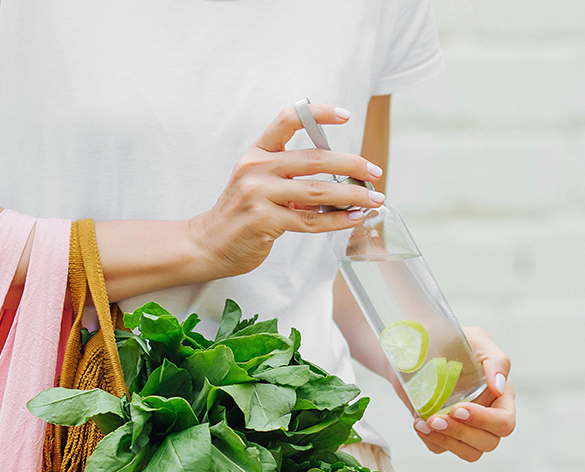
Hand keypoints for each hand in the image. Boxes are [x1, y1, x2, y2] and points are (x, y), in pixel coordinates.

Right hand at [187, 103, 384, 278]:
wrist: (210, 243)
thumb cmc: (242, 213)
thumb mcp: (260, 182)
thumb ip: (292, 175)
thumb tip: (342, 178)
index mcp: (257, 152)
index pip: (288, 119)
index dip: (319, 113)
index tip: (346, 115)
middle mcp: (256, 168)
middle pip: (314, 159)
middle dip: (351, 165)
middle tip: (375, 172)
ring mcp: (258, 194)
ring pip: (317, 191)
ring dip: (352, 195)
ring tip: (374, 199)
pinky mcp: (263, 220)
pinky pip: (310, 219)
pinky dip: (336, 220)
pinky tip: (353, 218)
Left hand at [392, 327, 515, 461]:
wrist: (417, 346)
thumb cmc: (452, 339)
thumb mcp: (476, 340)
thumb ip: (496, 360)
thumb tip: (499, 388)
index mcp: (501, 396)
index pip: (504, 422)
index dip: (484, 421)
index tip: (458, 408)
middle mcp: (487, 415)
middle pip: (489, 442)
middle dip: (461, 432)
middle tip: (435, 418)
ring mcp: (466, 427)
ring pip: (470, 452)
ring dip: (447, 440)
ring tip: (424, 423)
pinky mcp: (444, 432)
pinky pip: (442, 449)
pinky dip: (431, 440)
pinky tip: (418, 422)